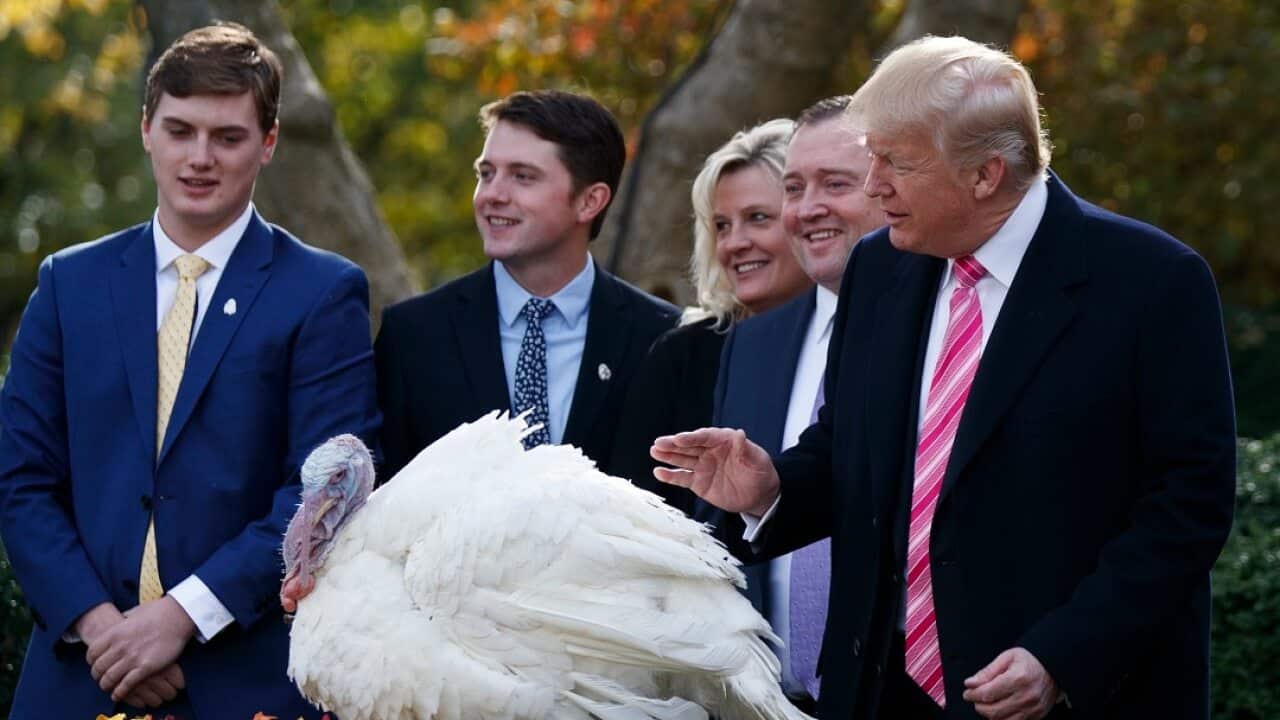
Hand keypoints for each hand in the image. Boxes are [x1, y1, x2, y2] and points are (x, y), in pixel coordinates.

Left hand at [86, 596, 195, 701]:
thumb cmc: (158, 612)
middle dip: (98, 676)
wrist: (177, 615)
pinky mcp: (146, 667)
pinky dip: (120, 692)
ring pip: (109, 679)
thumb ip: (123, 621)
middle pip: (98, 669)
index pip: (91, 654)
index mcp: (113, 634)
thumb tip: (120, 620)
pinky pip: (126, 685)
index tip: (97, 665)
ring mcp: (132, 658)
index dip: (92, 662)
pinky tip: (119, 694)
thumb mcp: (133, 613)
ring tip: (109, 688)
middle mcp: (119, 647)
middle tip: (102, 679)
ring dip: (107, 686)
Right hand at [650, 427, 778, 515]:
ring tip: (654, 451)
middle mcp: (709, 451)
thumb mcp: (757, 460)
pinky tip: (658, 472)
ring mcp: (702, 466)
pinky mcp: (698, 482)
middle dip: (673, 444)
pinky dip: (670, 476)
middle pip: (689, 446)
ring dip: (668, 456)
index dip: (691, 437)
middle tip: (659, 443)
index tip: (679, 438)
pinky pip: (682, 478)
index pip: (704, 437)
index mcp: (723, 441)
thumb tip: (740, 434)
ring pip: (682, 459)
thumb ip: (746, 449)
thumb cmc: (760, 472)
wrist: (759, 494)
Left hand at [963, 647, 1057, 719]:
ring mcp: (1033, 708)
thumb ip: (987, 672)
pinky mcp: (1037, 715)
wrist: (1053, 667)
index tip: (967, 692)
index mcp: (1018, 678)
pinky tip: (999, 708)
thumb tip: (970, 683)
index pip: (988, 694)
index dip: (973, 695)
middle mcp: (1027, 696)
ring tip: (986, 703)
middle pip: (993, 711)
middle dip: (979, 706)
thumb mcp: (1006, 658)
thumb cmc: (1028, 661)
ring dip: (989, 714)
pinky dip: (1002, 718)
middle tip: (974, 698)